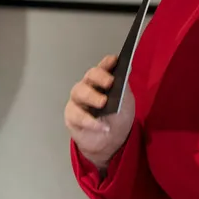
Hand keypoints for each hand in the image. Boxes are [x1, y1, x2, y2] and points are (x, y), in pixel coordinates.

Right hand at [64, 55, 135, 170]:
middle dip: (99, 78)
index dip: (107, 62)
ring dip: (92, 97)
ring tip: (103, 103)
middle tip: (110, 83)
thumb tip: (126, 69)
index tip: (114, 60)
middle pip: (90, 76)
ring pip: (79, 92)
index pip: (103, 67)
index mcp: (102, 80)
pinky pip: (78, 116)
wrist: (112, 138)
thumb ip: (124, 86)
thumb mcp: (125, 100)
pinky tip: (102, 125)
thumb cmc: (117, 115)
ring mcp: (78, 100)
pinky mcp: (72, 116)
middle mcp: (88, 86)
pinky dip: (90, 121)